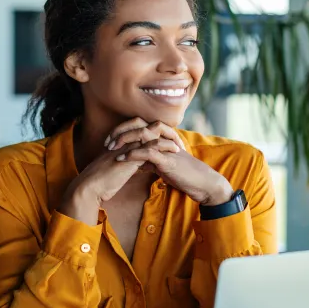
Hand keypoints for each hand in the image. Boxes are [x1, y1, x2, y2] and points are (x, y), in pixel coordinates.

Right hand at [58, 140, 174, 223]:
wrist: (90, 187)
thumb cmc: (100, 182)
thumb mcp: (115, 171)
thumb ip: (126, 165)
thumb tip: (137, 166)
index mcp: (120, 144)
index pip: (140, 133)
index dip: (154, 136)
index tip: (167, 143)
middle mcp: (124, 142)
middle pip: (146, 129)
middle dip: (163, 133)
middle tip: (176, 139)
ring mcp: (128, 147)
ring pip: (151, 135)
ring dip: (167, 139)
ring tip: (179, 145)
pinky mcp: (131, 156)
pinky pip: (151, 147)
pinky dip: (165, 147)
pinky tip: (175, 151)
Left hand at [108, 119, 233, 205]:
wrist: (201, 182)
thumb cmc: (183, 174)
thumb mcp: (163, 165)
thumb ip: (150, 161)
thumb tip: (136, 164)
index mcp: (162, 137)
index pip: (139, 125)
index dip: (123, 129)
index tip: (109, 140)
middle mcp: (164, 138)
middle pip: (138, 124)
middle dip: (120, 131)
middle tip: (107, 142)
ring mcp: (166, 146)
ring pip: (142, 134)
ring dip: (124, 140)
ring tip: (111, 148)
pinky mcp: (168, 159)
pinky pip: (148, 152)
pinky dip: (133, 154)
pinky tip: (122, 159)